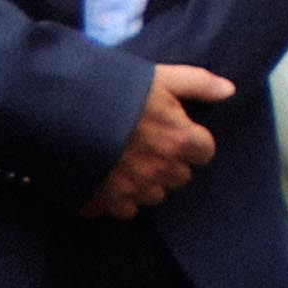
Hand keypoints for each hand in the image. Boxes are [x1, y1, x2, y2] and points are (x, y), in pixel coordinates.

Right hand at [79, 67, 231, 220]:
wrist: (57, 109)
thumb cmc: (112, 89)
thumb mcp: (159, 78)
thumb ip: (197, 84)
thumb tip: (229, 90)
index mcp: (180, 139)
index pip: (204, 152)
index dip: (189, 142)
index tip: (174, 133)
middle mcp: (161, 168)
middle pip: (179, 177)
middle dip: (168, 164)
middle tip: (146, 147)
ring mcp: (133, 188)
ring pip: (153, 196)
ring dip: (144, 184)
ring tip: (124, 163)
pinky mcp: (104, 201)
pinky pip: (122, 210)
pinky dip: (116, 200)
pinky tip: (105, 180)